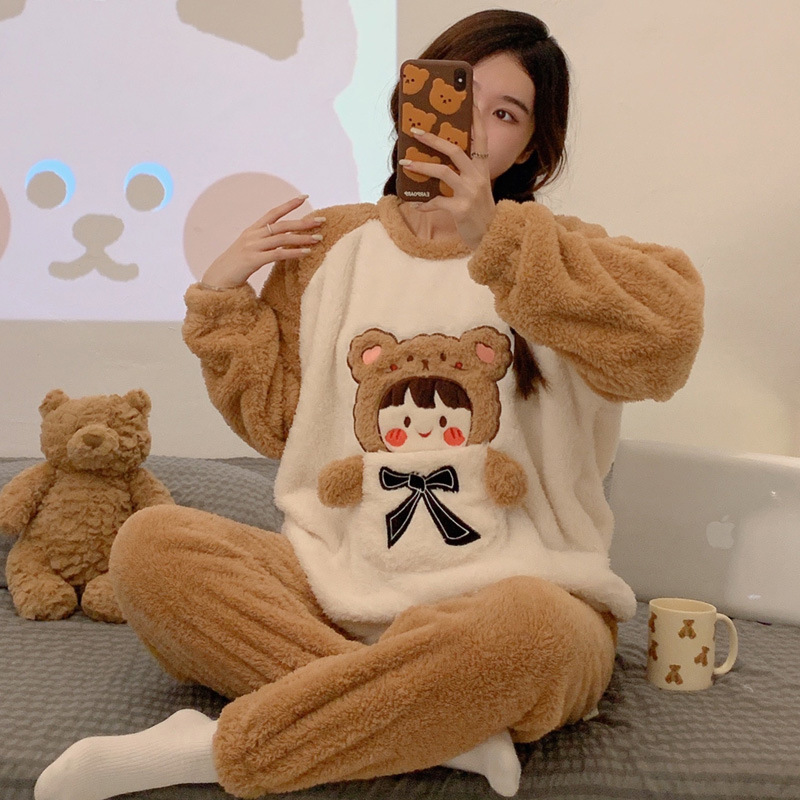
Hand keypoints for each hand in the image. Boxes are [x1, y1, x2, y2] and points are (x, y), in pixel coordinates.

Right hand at [200, 194, 324, 288]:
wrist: (217, 279)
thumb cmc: (236, 266)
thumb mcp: (250, 249)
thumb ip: (264, 243)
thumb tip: (284, 240)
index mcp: (252, 230)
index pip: (273, 213)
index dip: (289, 204)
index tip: (305, 197)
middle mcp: (252, 235)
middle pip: (282, 224)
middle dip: (303, 222)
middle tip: (321, 221)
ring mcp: (252, 247)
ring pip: (282, 238)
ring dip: (302, 238)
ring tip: (319, 238)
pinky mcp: (253, 260)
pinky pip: (277, 254)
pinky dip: (293, 252)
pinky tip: (306, 253)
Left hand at [399, 107, 494, 248]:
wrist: (491, 237)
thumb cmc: (480, 211)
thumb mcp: (478, 187)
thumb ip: (465, 173)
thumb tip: (439, 160)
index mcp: (482, 169)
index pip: (480, 138)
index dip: (474, 118)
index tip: (469, 99)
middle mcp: (477, 177)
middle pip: (455, 150)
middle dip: (433, 139)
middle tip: (415, 131)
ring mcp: (470, 193)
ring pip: (443, 172)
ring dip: (421, 166)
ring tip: (405, 163)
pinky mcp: (460, 209)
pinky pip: (436, 202)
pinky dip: (423, 203)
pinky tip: (413, 203)